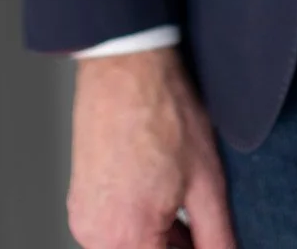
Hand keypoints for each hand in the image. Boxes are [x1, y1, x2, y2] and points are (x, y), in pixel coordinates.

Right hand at [68, 46, 235, 248]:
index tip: (206, 240)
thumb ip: (217, 236)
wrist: (126, 66)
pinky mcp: (79, 200)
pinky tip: (163, 197)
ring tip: (184, 207)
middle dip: (177, 248)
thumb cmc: (163, 112)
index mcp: (127, 238)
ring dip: (159, 239)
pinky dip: (138, 223)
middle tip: (201, 228)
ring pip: (129, 246)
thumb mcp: (207, 182)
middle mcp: (95, 236)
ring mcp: (83, 218)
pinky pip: (112, 228)